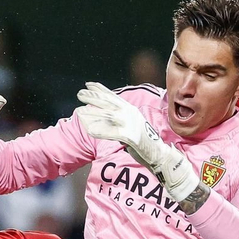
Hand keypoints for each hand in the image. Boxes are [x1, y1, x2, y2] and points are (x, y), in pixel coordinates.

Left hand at [74, 82, 197, 198]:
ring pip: (108, 115)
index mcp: (130, 110)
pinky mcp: (131, 136)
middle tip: (80, 94)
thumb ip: (117, 122)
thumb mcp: (129, 127)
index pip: (113, 96)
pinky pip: (112, 133)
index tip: (88, 85)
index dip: (100, 89)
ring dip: (92, 113)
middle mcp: (130, 113)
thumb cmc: (143, 143)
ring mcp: (131, 124)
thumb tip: (102, 120)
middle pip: (108, 102)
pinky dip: (101, 131)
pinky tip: (90, 130)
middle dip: (93, 97)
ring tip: (79, 111)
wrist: (159, 154)